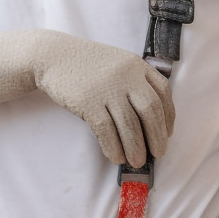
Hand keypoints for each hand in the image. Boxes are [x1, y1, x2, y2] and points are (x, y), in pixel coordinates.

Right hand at [0, 26, 173, 166]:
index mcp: (136, 64)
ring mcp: (107, 89)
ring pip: (130, 126)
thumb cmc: (84, 63)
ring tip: (136, 162)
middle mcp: (126, 76)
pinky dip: (114, 147)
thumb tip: (151, 114)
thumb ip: (133, 80)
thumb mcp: (114, 63)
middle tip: (157, 153)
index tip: (167, 133)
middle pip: (150, 112)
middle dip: (156, 136)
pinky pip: (107, 131)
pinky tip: (114, 157)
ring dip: (136, 148)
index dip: (168, 117)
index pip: (163, 93)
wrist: (50, 55)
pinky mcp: (89, 102)